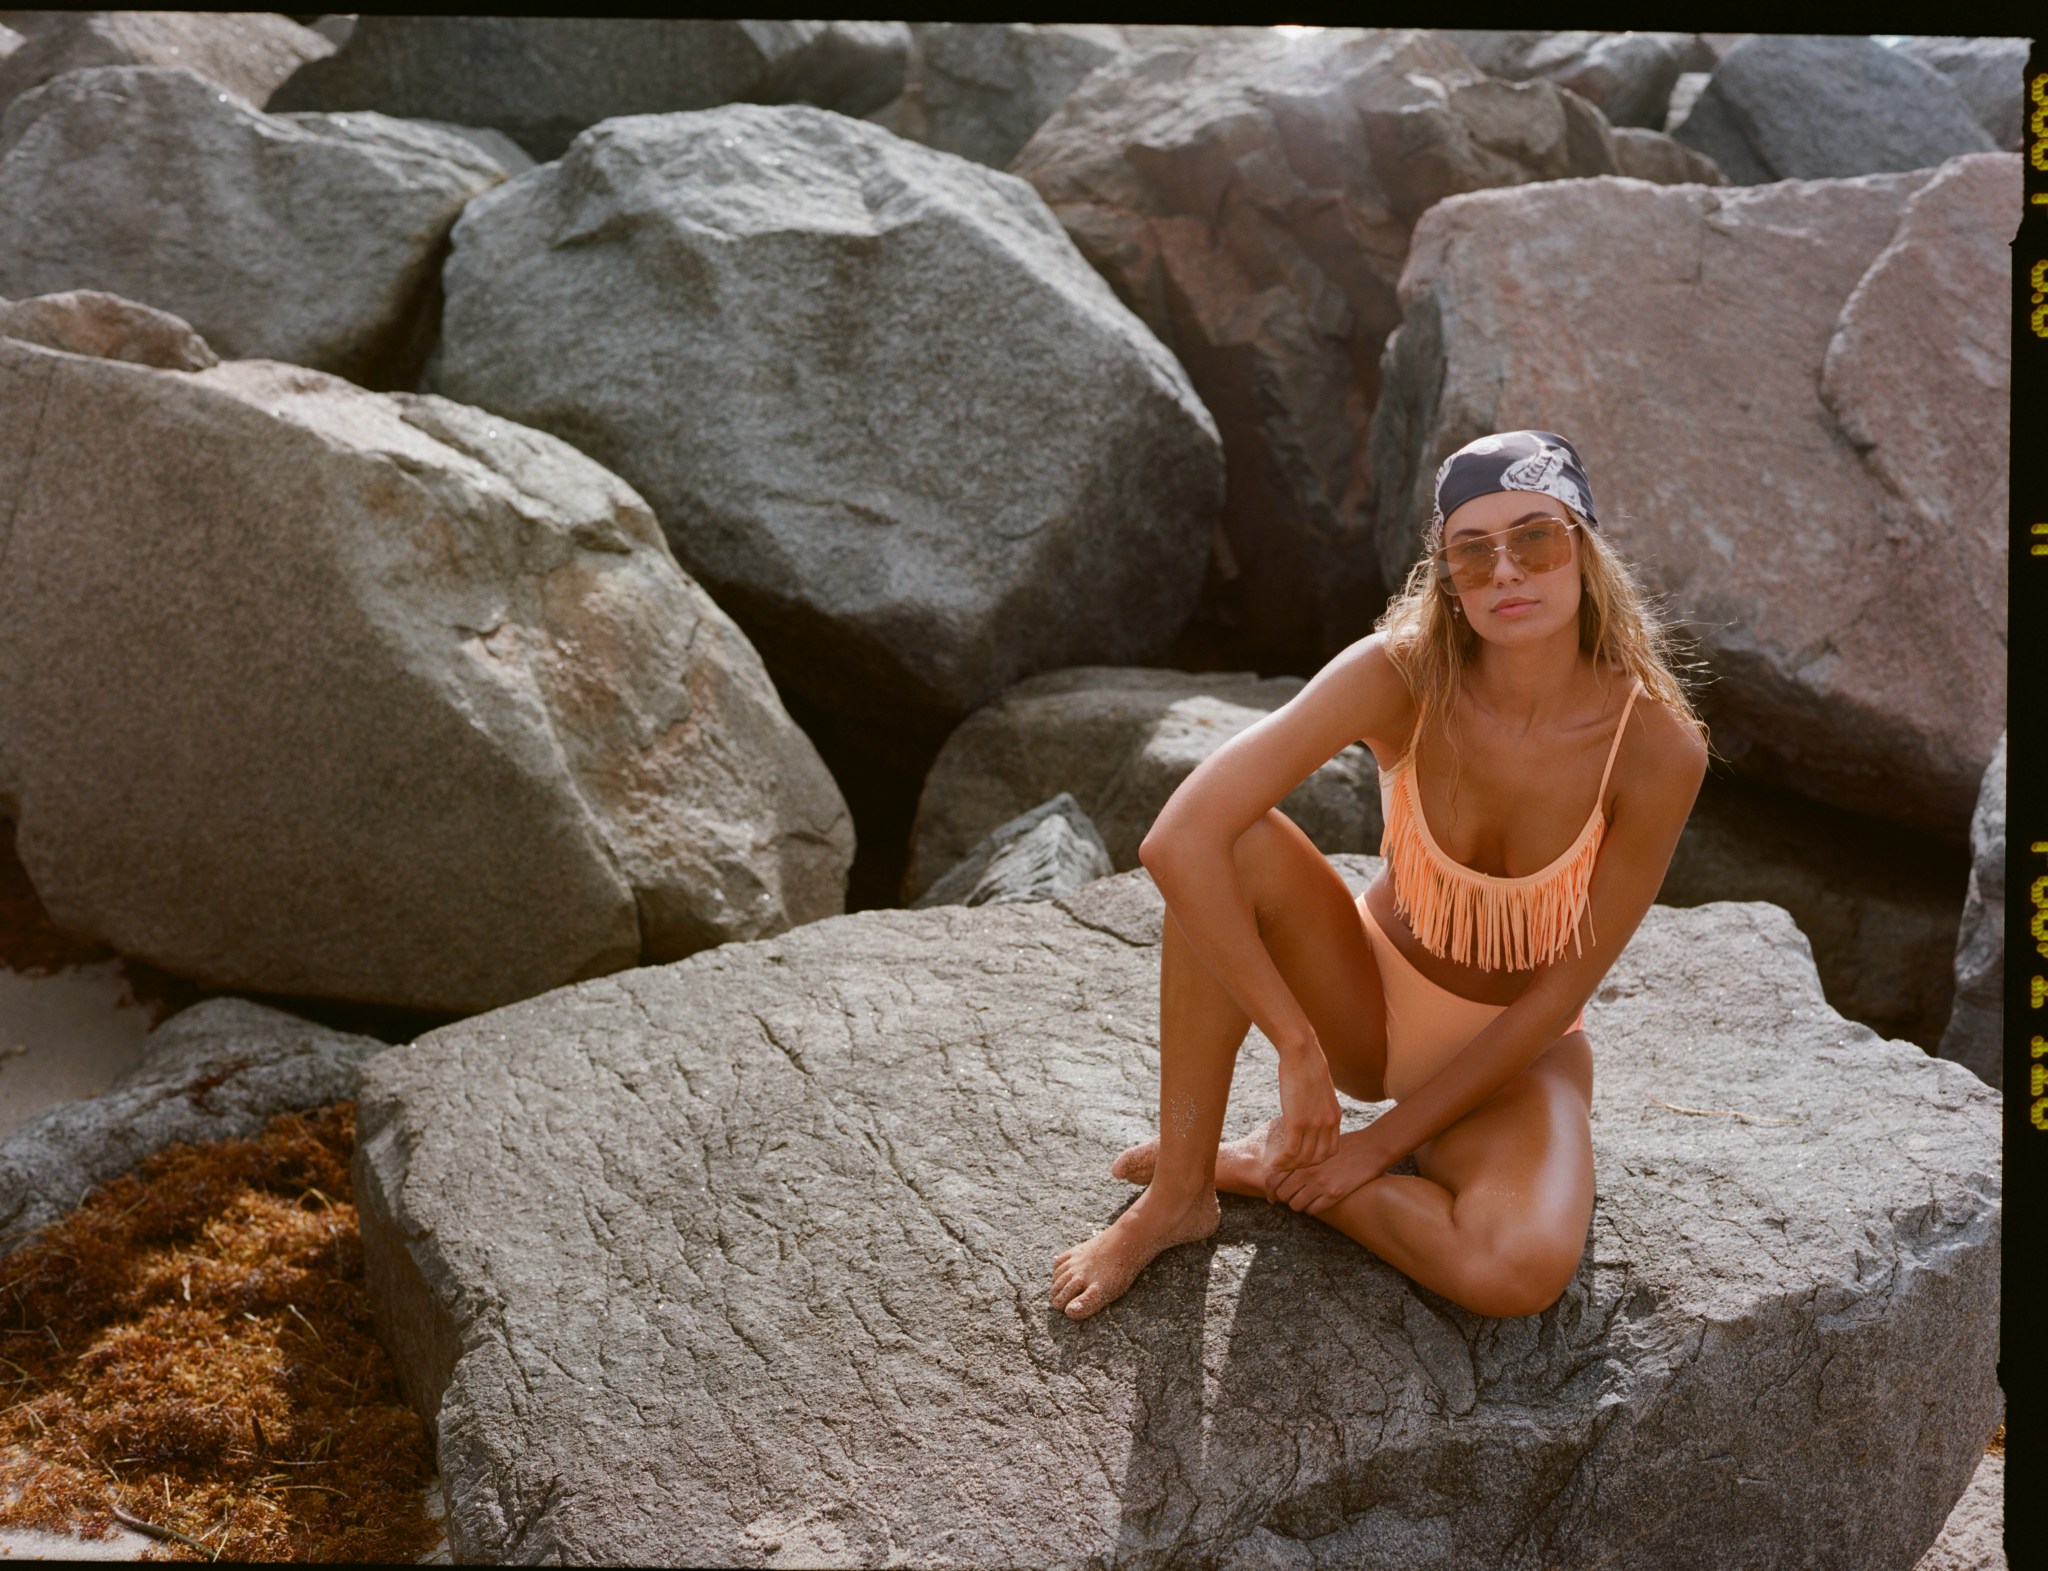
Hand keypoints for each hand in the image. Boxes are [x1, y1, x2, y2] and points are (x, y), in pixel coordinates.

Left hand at [1269, 1127, 1394, 1214]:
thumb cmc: (1343, 1145)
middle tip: (1293, 1197)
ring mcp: (1320, 1183)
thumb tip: (1280, 1169)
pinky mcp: (1334, 1194)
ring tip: (1307, 1199)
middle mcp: (1307, 1171)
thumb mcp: (1317, 1145)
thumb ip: (1300, 1157)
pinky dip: (1313, 1208)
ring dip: (1299, 1204)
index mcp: (1301, 1157)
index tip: (1273, 1195)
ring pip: (1295, 1205)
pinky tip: (1319, 1201)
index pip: (1272, 1178)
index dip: (1270, 1190)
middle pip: (1282, 1195)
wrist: (1371, 1147)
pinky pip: (1313, 1210)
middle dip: (1285, 1198)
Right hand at [1270, 1044, 1339, 1173]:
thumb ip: (1318, 1103)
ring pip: (1304, 1158)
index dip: (1316, 1159)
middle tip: (1288, 1165)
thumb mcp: (1320, 1089)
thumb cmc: (1307, 1065)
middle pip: (1318, 1158)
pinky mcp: (1297, 1122)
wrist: (1302, 1053)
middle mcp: (1328, 1124)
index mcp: (1335, 1117)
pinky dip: (1283, 1161)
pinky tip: (1275, 1163)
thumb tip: (1310, 1106)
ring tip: (1278, 1166)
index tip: (1302, 1158)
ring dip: (1290, 1166)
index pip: (1331, 1150)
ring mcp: (1314, 1124)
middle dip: (1303, 1166)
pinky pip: (1291, 1151)